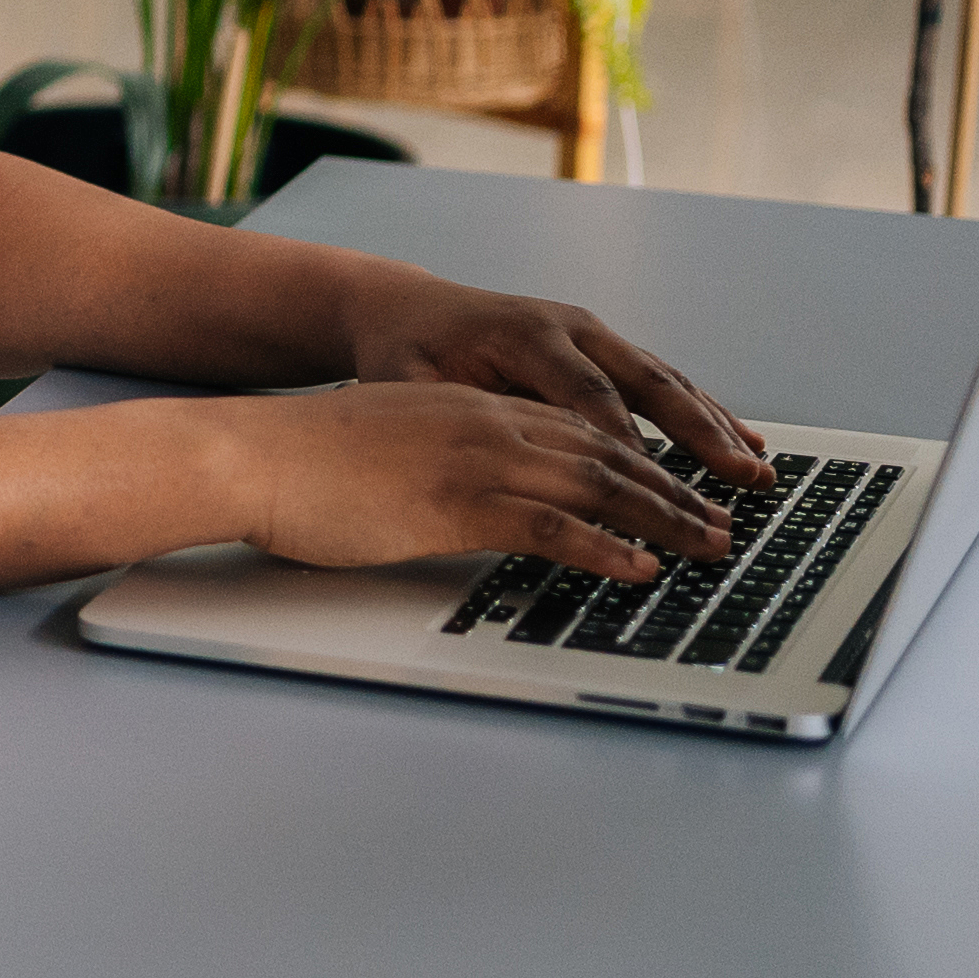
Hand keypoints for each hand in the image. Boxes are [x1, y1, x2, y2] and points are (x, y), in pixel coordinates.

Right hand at [221, 380, 738, 582]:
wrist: (254, 454)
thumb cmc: (305, 459)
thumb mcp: (391, 444)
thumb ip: (442, 462)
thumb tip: (472, 496)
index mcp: (474, 407)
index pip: (582, 429)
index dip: (644, 459)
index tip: (686, 487)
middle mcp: (490, 423)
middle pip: (609, 453)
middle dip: (676, 490)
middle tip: (724, 523)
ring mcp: (477, 460)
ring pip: (597, 484)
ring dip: (664, 519)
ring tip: (708, 547)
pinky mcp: (457, 503)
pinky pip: (550, 525)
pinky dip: (603, 549)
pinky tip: (637, 570)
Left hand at [329, 263, 772, 487]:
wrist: (404, 308)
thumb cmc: (403, 352)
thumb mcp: (409, 384)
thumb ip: (452, 417)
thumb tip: (481, 459)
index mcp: (524, 332)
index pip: (586, 395)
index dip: (624, 444)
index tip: (654, 491)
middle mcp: (570, 327)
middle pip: (646, 384)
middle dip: (699, 436)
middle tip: (740, 480)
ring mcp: (593, 334)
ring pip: (666, 383)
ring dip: (716, 428)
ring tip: (758, 471)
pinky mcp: (603, 348)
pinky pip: (663, 383)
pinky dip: (705, 413)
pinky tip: (743, 442)